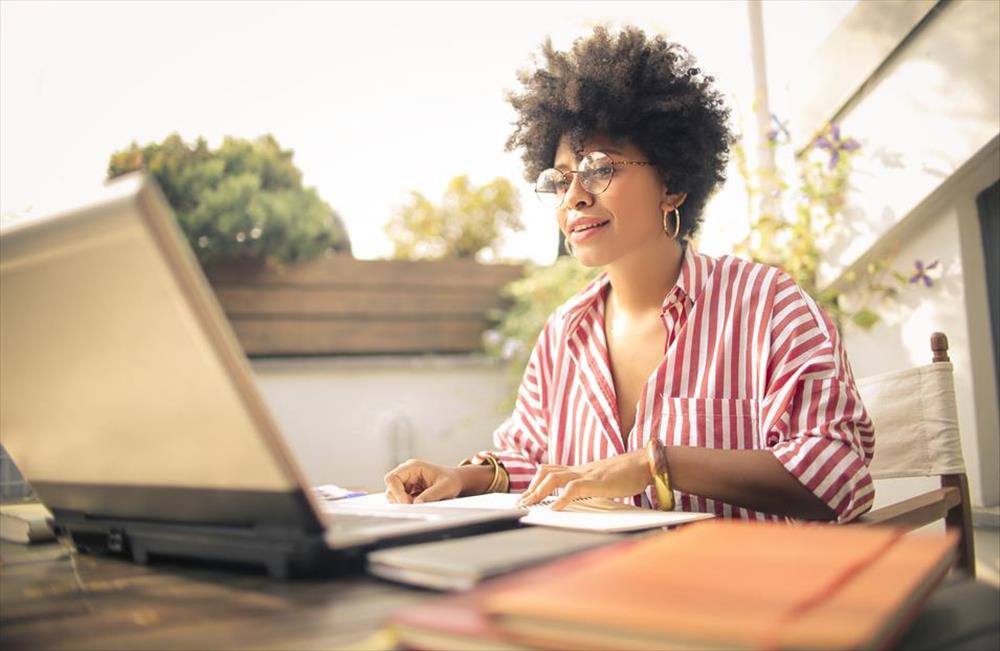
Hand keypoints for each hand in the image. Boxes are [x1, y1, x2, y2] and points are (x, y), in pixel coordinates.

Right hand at [383, 459, 462, 503]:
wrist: (455, 481)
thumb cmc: (450, 481)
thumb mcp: (445, 488)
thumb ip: (431, 495)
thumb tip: (416, 504)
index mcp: (412, 467)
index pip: (392, 478)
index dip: (396, 492)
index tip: (407, 504)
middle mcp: (406, 473)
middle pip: (390, 489)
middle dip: (401, 500)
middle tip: (417, 505)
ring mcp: (405, 482)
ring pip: (394, 496)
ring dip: (405, 503)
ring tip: (423, 502)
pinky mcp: (407, 491)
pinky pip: (401, 500)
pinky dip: (408, 505)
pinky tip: (421, 503)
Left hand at [517, 449, 651, 509]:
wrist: (645, 463)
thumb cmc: (628, 474)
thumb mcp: (603, 482)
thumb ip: (590, 487)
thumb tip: (580, 498)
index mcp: (580, 471)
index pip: (551, 471)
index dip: (536, 482)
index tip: (526, 496)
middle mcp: (579, 470)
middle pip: (546, 472)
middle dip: (530, 489)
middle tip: (520, 503)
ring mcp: (586, 474)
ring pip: (553, 478)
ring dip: (538, 492)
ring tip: (529, 505)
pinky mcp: (596, 482)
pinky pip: (573, 488)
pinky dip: (560, 499)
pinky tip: (553, 509)